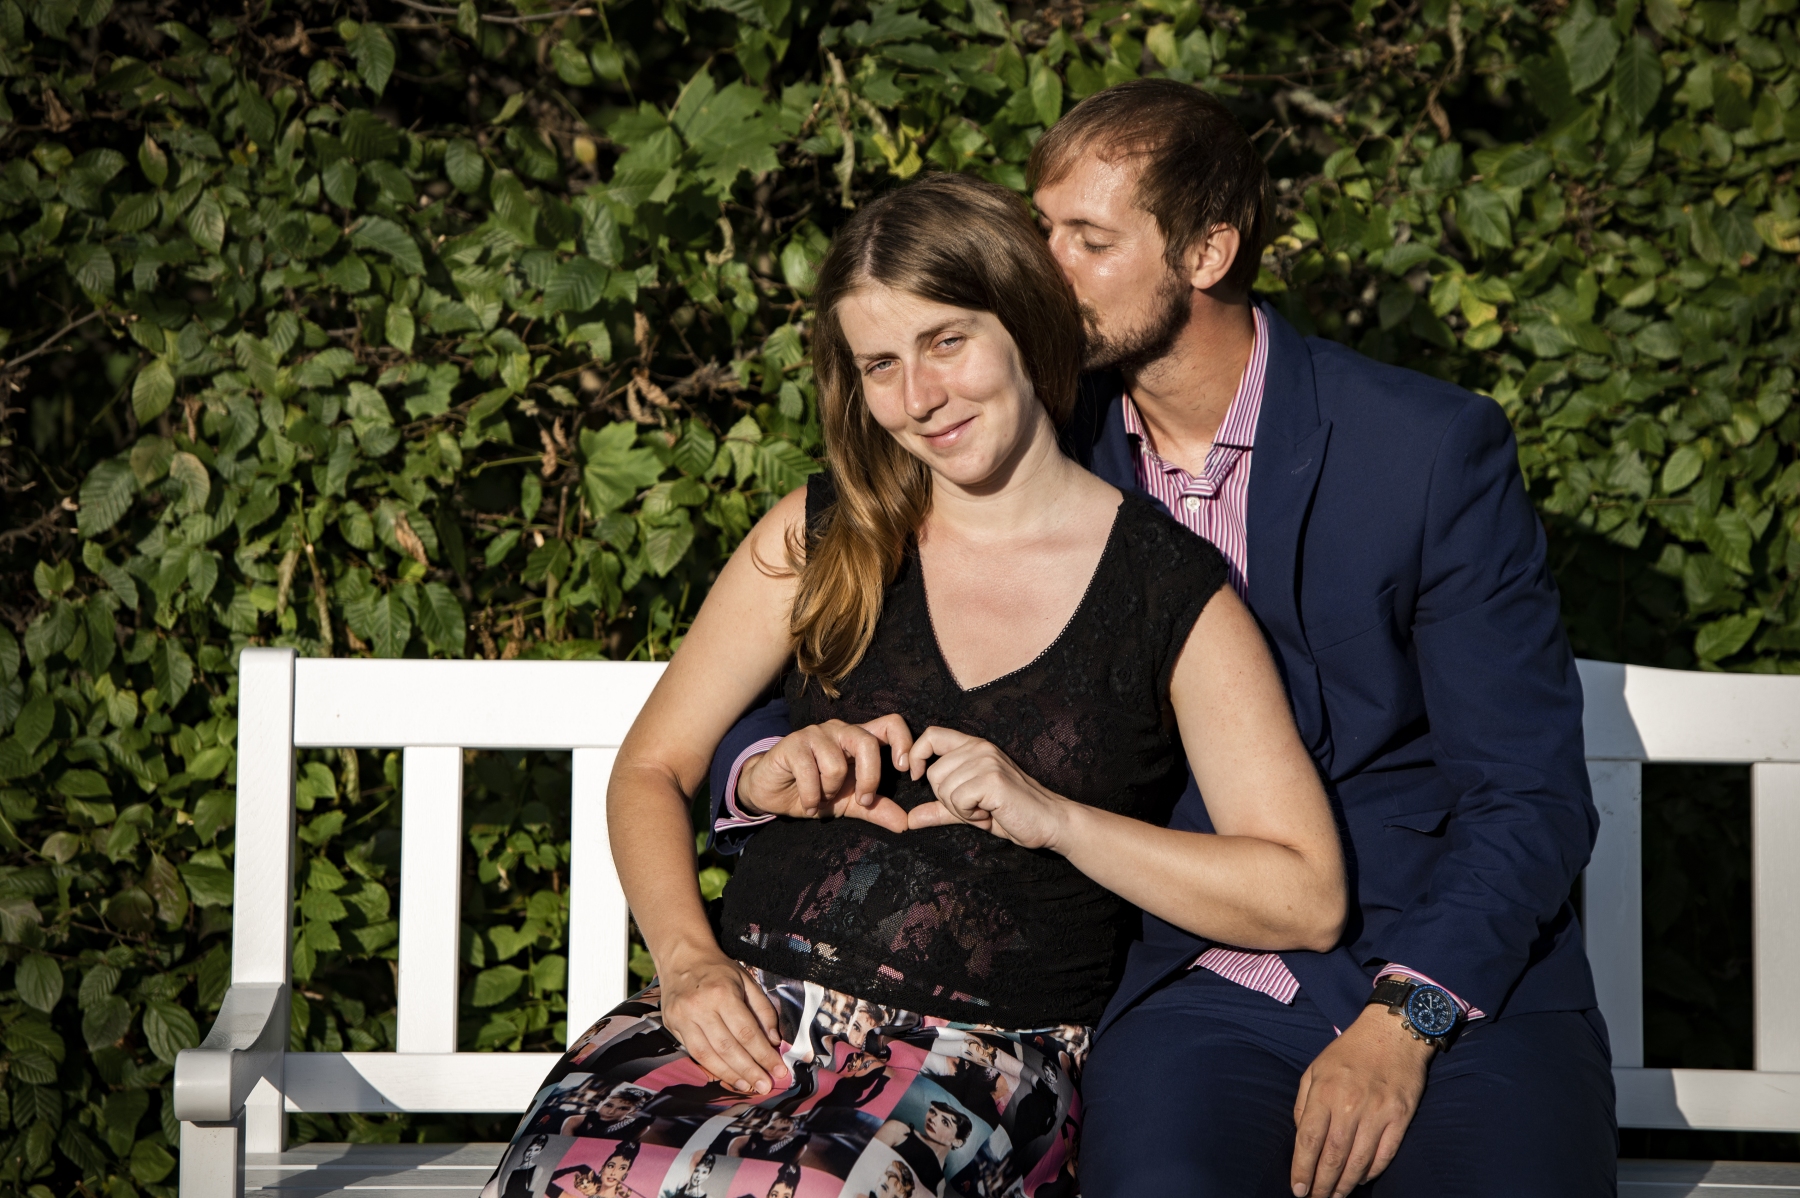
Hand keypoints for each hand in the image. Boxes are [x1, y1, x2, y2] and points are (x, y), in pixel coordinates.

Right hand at [656, 947, 791, 1095]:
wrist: (682, 957)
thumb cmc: (719, 970)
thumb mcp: (747, 980)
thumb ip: (763, 1010)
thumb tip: (774, 1041)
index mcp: (722, 993)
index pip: (747, 1032)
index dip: (764, 1055)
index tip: (779, 1071)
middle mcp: (700, 1007)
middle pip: (728, 1047)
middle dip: (750, 1070)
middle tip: (766, 1086)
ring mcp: (682, 1018)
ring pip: (708, 1055)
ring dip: (731, 1075)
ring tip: (749, 1087)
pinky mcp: (671, 1025)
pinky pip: (694, 1053)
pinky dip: (712, 1067)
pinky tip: (727, 1076)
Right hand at [737, 716, 913, 832]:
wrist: (771, 792)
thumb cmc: (813, 790)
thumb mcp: (849, 804)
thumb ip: (876, 809)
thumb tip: (904, 824)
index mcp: (859, 739)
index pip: (891, 724)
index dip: (904, 743)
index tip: (906, 772)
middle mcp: (840, 730)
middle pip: (867, 743)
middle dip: (869, 778)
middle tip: (862, 800)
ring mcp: (815, 734)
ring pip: (836, 763)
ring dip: (830, 791)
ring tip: (821, 797)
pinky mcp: (792, 744)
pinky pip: (810, 772)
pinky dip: (811, 796)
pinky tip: (807, 803)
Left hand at [903, 726, 1074, 849]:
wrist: (1050, 822)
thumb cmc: (1012, 813)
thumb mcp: (970, 809)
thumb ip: (940, 810)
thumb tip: (910, 818)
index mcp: (974, 747)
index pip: (931, 735)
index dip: (916, 755)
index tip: (917, 777)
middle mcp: (980, 748)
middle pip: (934, 772)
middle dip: (947, 800)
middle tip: (974, 808)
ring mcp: (987, 761)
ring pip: (944, 789)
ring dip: (960, 811)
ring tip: (985, 810)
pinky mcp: (993, 779)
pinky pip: (958, 801)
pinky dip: (970, 816)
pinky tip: (990, 814)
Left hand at [1289, 1002, 1433, 1196]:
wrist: (1392, 1033)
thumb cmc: (1349, 1052)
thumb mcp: (1315, 1069)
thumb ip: (1303, 1104)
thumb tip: (1301, 1139)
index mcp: (1325, 1091)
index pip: (1308, 1140)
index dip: (1302, 1169)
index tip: (1298, 1189)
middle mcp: (1351, 1104)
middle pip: (1333, 1157)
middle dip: (1322, 1185)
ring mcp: (1378, 1112)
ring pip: (1359, 1162)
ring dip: (1345, 1184)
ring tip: (1335, 1195)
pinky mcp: (1401, 1117)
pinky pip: (1385, 1155)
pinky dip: (1371, 1172)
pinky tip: (1360, 1179)